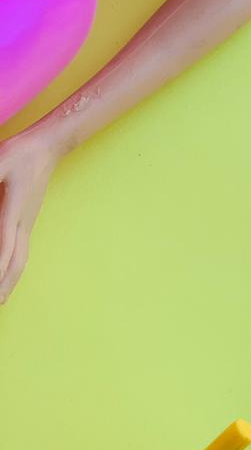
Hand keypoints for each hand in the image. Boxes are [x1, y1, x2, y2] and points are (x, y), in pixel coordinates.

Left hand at [0, 127, 59, 302]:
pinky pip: (21, 253)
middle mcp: (22, 223)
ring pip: (20, 261)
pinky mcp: (26, 222)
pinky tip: (8, 276)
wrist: (48, 147)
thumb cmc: (20, 152)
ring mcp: (26, 224)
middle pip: (15, 263)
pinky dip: (14, 271)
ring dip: (9, 283)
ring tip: (1, 302)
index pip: (4, 247)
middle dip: (3, 287)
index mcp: (13, 210)